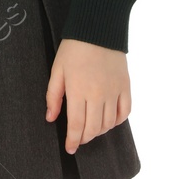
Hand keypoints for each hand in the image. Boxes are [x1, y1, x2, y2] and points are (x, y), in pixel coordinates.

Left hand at [45, 37, 130, 152]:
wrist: (97, 30)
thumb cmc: (73, 49)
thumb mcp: (57, 70)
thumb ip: (53, 96)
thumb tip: (51, 118)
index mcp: (78, 91)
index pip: (77, 125)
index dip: (73, 140)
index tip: (70, 148)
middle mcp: (98, 95)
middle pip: (94, 128)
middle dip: (85, 138)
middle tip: (79, 139)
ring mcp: (114, 92)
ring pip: (109, 123)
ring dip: (99, 131)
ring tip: (91, 130)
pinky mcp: (126, 87)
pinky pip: (125, 112)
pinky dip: (117, 121)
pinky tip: (109, 121)